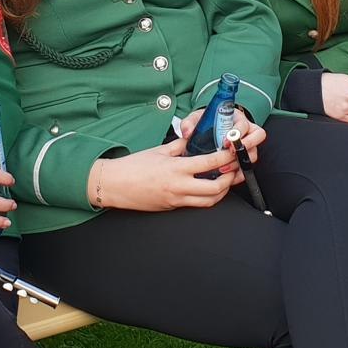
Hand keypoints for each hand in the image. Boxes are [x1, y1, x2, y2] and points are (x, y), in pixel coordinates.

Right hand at [89, 138, 234, 211]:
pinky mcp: (172, 207)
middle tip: (234, 171)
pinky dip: (206, 198)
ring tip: (225, 182)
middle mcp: (178, 186)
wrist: (114, 185)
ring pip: (208, 201)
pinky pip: (195, 205)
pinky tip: (207, 190)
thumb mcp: (158, 150)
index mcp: (176, 168)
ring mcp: (176, 199)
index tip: (232, 152)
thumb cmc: (132, 166)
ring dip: (221, 192)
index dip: (225, 158)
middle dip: (230, 180)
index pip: (209, 163)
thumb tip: (192, 140)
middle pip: (216, 188)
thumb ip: (178, 146)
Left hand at [180, 107, 265, 174]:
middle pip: (257, 136)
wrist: (206, 131)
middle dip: (245, 146)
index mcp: (236, 118)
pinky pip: (247, 167)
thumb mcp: (196, 119)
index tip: (225, 141)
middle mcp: (246, 131)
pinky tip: (229, 177)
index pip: (244, 124)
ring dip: (240, 162)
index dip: (237, 133)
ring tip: (224, 168)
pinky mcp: (243, 158)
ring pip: (252, 154)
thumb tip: (187, 132)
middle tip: (230, 153)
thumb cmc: (205, 123)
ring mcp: (247, 144)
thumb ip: (189, 123)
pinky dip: (239, 174)